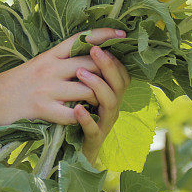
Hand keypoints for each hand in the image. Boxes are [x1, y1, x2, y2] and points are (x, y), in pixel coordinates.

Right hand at [0, 28, 125, 128]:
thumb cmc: (18, 83)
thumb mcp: (39, 63)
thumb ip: (61, 59)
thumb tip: (89, 55)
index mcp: (49, 55)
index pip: (81, 39)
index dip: (103, 35)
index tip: (122, 34)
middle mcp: (50, 68)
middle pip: (90, 64)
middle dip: (107, 72)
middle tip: (116, 79)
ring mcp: (47, 89)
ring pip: (87, 90)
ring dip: (98, 97)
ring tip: (101, 102)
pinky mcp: (43, 109)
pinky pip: (72, 114)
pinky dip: (82, 116)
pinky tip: (84, 117)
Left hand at [73, 45, 130, 164]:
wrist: (70, 149)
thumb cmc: (76, 113)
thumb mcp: (83, 90)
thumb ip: (87, 70)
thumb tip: (87, 42)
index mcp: (111, 93)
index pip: (121, 72)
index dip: (114, 57)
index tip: (100, 42)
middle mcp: (112, 107)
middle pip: (119, 84)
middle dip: (108, 65)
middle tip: (94, 50)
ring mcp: (104, 123)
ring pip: (110, 102)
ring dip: (97, 85)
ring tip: (80, 73)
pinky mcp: (93, 139)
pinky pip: (93, 129)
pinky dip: (86, 118)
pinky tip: (78, 109)